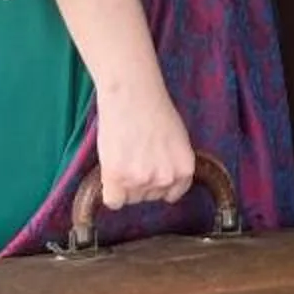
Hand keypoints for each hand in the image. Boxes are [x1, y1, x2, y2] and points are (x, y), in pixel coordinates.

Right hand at [95, 90, 196, 210]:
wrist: (131, 93)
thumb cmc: (153, 108)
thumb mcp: (177, 139)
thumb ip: (172, 163)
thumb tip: (162, 180)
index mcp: (184, 169)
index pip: (171, 194)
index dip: (156, 183)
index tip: (147, 171)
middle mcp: (166, 178)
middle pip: (148, 197)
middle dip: (139, 182)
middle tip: (131, 156)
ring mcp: (141, 179)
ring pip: (129, 198)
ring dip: (123, 184)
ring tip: (121, 154)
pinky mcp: (117, 177)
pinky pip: (113, 200)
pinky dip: (109, 191)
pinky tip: (110, 171)